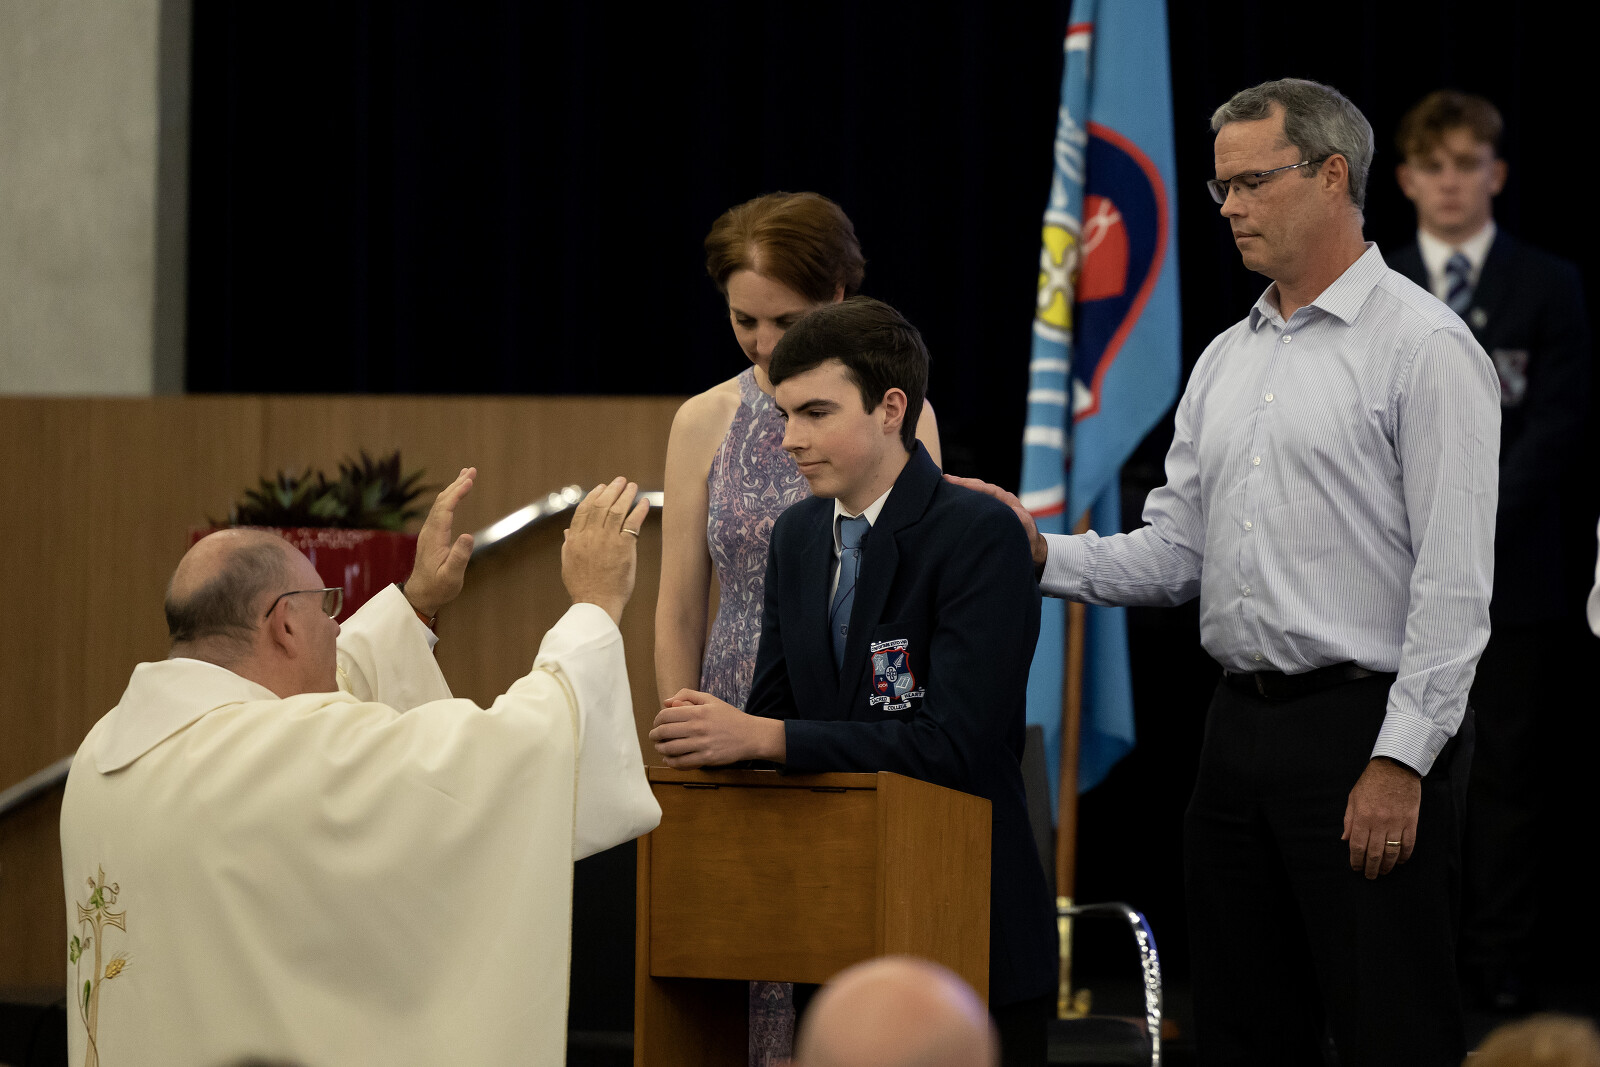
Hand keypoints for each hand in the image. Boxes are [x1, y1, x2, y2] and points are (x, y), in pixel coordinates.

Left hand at [403, 467, 476, 617]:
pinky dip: (450, 498)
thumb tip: (468, 535)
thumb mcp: (451, 576)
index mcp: (434, 538)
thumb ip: (459, 557)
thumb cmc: (438, 588)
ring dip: (454, 488)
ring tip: (466, 475)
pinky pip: (441, 510)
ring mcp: (429, 532)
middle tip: (472, 470)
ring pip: (441, 504)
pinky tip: (456, 495)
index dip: (456, 494)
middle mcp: (430, 531)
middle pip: (442, 502)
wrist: (421, 596)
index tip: (469, 481)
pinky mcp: (432, 535)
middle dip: (457, 484)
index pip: (445, 509)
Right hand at [562, 477, 650, 624]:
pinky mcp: (624, 547)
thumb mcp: (569, 564)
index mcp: (575, 539)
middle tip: (620, 481)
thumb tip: (568, 532)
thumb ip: (569, 545)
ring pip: (617, 510)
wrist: (596, 604)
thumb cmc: (583, 588)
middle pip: (601, 505)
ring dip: (626, 495)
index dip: (593, 496)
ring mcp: (607, 540)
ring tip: (632, 486)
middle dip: (611, 490)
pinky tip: (644, 502)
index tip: (601, 487)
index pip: (584, 510)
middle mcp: (590, 536)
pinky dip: (639, 510)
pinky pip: (633, 523)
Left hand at [650, 689, 784, 766]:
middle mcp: (697, 728)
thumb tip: (667, 702)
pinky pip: (681, 763)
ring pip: (670, 749)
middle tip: (654, 737)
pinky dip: (671, 762)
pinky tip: (669, 760)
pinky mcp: (706, 758)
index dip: (656, 720)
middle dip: (654, 735)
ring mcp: (701, 744)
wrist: (750, 735)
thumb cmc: (729, 717)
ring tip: (660, 748)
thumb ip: (688, 695)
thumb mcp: (711, 700)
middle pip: (664, 732)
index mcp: (697, 712)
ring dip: (660, 749)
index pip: (665, 715)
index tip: (657, 724)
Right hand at [943, 473, 1047, 573]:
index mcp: (1008, 501)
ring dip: (961, 488)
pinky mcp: (990, 511)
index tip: (956, 483)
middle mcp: (1001, 499)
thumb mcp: (1025, 531)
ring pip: (976, 492)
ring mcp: (995, 504)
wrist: (1032, 548)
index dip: (972, 486)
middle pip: (979, 487)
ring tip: (943, 484)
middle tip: (944, 479)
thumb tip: (1008, 517)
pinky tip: (951, 496)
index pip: (988, 490)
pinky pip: (975, 501)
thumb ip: (1018, 522)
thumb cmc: (1027, 540)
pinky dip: (964, 497)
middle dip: (962, 483)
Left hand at [1342, 757, 1420, 878]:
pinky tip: (1400, 861)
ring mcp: (1396, 823)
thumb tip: (1345, 840)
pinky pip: (1408, 844)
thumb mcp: (1353, 798)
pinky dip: (1404, 856)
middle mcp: (1379, 823)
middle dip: (1371, 868)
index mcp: (1362, 817)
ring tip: (1383, 871)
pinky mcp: (1411, 822)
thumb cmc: (1371, 782)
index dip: (1356, 860)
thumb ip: (1349, 820)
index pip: (1357, 846)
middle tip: (1370, 876)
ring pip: (1392, 852)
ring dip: (1387, 865)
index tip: (1356, 868)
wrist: (1395, 768)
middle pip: (1374, 853)